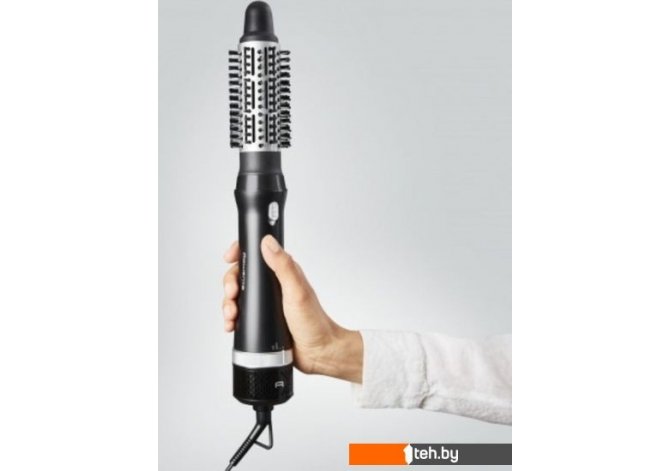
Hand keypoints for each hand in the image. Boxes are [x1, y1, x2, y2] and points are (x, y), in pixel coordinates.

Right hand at [222, 235, 362, 382]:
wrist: (318, 352)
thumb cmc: (314, 322)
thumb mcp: (297, 291)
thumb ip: (283, 266)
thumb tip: (268, 242)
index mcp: (283, 272)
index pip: (257, 255)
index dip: (240, 253)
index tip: (229, 257)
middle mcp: (274, 285)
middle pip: (242, 275)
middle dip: (230, 283)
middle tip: (232, 293)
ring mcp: (267, 302)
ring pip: (239, 295)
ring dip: (229, 303)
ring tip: (231, 314)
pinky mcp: (262, 318)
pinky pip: (241, 313)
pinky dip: (232, 318)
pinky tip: (232, 324)